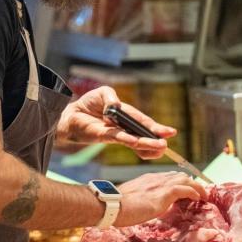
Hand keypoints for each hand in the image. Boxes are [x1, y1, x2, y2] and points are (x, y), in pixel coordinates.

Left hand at [58, 86, 176, 159]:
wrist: (70, 114)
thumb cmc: (88, 104)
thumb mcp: (102, 93)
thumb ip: (110, 97)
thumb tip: (115, 107)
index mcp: (126, 115)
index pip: (143, 122)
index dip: (156, 127)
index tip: (170, 132)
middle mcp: (123, 127)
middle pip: (142, 133)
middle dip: (156, 138)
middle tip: (167, 144)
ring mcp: (115, 133)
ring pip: (134, 140)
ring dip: (147, 144)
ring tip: (160, 148)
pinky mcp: (104, 137)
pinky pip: (119, 138)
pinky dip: (128, 140)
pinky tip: (137, 143)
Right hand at [114, 172, 208, 226]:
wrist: (111, 205)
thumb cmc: (115, 207)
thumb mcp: (129, 200)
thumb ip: (139, 200)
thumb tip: (142, 207)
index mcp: (147, 180)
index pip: (167, 177)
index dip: (178, 183)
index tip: (184, 191)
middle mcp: (155, 178)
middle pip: (179, 176)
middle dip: (190, 183)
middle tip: (197, 193)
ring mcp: (160, 185)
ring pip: (186, 179)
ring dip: (197, 187)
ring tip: (203, 195)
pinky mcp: (165, 193)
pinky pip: (186, 189)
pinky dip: (195, 192)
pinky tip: (199, 198)